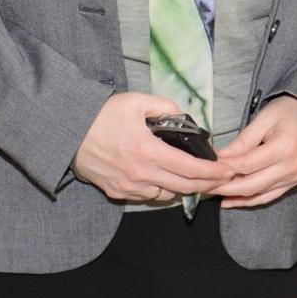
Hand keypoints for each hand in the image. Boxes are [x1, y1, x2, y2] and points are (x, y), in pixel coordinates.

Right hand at [72, 92, 232, 203]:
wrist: (68, 132)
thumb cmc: (102, 115)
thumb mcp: (137, 102)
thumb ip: (167, 108)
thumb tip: (185, 118)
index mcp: (149, 151)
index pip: (190, 169)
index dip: (213, 172)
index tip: (228, 170)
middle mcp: (141, 174)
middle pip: (184, 187)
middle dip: (208, 185)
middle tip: (223, 179)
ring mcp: (128, 187)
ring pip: (166, 195)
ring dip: (185, 189)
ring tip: (199, 180)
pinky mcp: (117, 193)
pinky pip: (147, 195)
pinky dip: (162, 190)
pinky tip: (170, 180)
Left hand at [214, 95, 296, 208]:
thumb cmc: (289, 111)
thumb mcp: (264, 118)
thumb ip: (242, 141)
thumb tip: (219, 158)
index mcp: (285, 147)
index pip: (246, 164)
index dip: (223, 168)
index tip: (205, 168)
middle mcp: (291, 167)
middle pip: (250, 184)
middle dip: (223, 186)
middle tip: (202, 185)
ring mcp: (294, 177)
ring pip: (257, 194)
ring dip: (233, 195)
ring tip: (212, 192)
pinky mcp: (293, 182)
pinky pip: (267, 197)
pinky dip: (248, 201)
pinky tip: (230, 200)